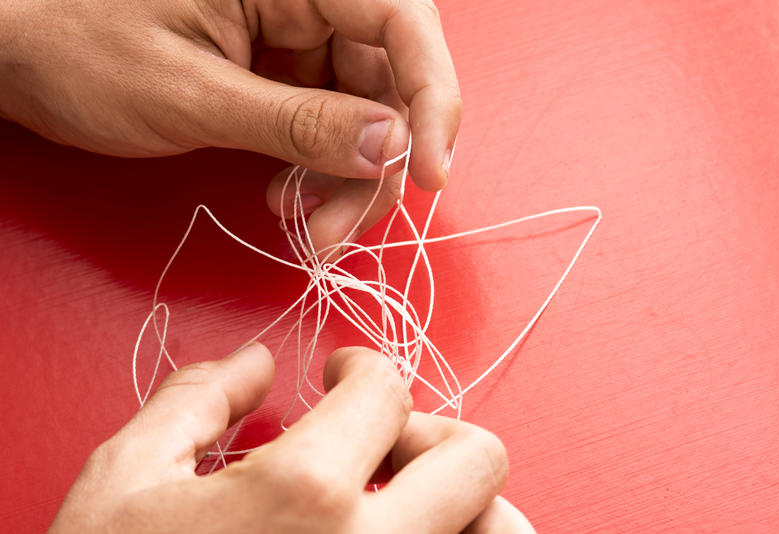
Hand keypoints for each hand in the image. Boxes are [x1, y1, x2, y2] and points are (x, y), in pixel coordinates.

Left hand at [0, 0, 459, 251]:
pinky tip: (289, 200)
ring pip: (365, 110)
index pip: (402, 19)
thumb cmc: (78, 47)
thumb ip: (298, 123)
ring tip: (307, 226)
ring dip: (349, 179)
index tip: (430, 174)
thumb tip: (393, 147)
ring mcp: (293, 32)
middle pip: (390, 76)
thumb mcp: (192, 94)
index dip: (433, 97)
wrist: (17, 52)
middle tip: (340, 229)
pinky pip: (329, 121)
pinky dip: (320, 171)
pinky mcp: (279, 68)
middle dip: (380, 162)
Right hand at [50, 344, 534, 532]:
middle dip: (430, 431)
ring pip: (502, 533)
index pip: (386, 391)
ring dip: (464, 502)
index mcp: (304, 494)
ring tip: (401, 504)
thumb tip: (253, 366)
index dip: (361, 368)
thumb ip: (197, 401)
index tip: (342, 375)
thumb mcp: (124, 481)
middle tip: (379, 445)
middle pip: (477, 458)